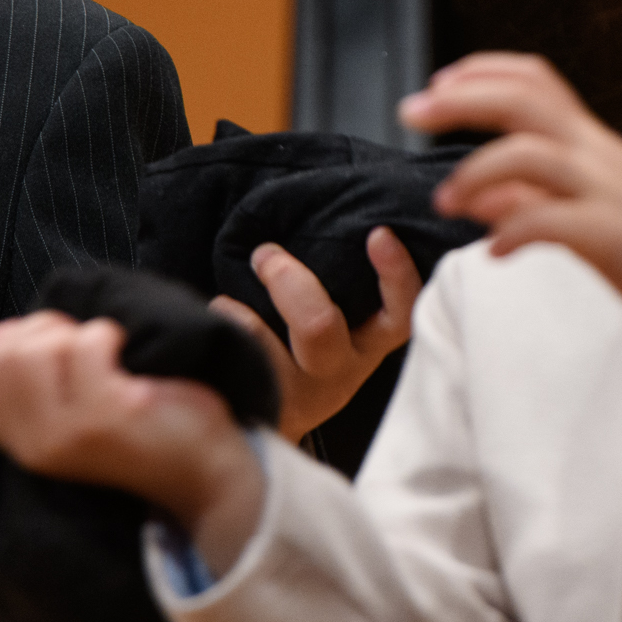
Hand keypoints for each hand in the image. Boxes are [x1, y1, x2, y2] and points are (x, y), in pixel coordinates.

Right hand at [0, 312, 265, 573]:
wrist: (202, 472)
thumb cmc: (136, 425)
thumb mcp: (66, 411)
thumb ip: (30, 379)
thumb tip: (10, 330)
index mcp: (16, 441)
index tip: (41, 345)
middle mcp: (32, 444)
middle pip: (1, 354)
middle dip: (43, 329)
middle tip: (82, 348)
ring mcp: (65, 434)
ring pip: (38, 348)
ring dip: (76, 333)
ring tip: (106, 355)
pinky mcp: (104, 419)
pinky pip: (86, 347)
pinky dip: (109, 336)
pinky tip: (128, 358)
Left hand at [211, 230, 425, 440]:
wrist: (265, 415)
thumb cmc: (304, 340)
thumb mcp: (337, 315)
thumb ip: (337, 275)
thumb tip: (314, 207)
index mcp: (370, 342)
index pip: (401, 311)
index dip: (395, 274)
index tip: (378, 234)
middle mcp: (340, 370)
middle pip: (318, 326)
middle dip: (286, 280)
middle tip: (264, 253)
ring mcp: (297, 393)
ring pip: (262, 343)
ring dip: (240, 310)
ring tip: (228, 300)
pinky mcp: (258, 400)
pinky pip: (230, 353)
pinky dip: (221, 324)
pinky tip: (220, 320)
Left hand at [401, 54, 621, 363]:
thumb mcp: (582, 207)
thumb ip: (527, 197)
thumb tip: (474, 197)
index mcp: (587, 139)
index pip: (533, 79)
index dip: (480, 72)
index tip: (435, 85)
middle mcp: (595, 152)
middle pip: (523, 100)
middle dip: (461, 99)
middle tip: (411, 113)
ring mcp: (606, 190)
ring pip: (531, 154)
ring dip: (475, 173)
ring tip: (445, 202)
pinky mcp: (614, 234)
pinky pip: (554, 222)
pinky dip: (514, 231)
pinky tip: (494, 251)